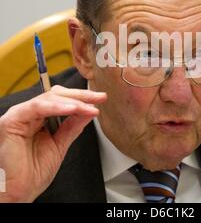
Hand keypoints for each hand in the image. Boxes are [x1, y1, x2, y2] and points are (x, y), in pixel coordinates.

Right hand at [0, 85, 106, 201]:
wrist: (16, 193)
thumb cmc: (32, 173)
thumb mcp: (60, 145)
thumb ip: (72, 126)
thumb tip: (89, 111)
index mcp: (39, 118)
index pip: (62, 100)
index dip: (82, 98)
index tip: (100, 100)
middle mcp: (30, 114)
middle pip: (57, 95)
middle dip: (81, 96)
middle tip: (99, 98)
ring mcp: (21, 115)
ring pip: (50, 98)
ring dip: (73, 102)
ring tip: (89, 108)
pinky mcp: (13, 120)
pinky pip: (37, 107)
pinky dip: (56, 107)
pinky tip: (73, 109)